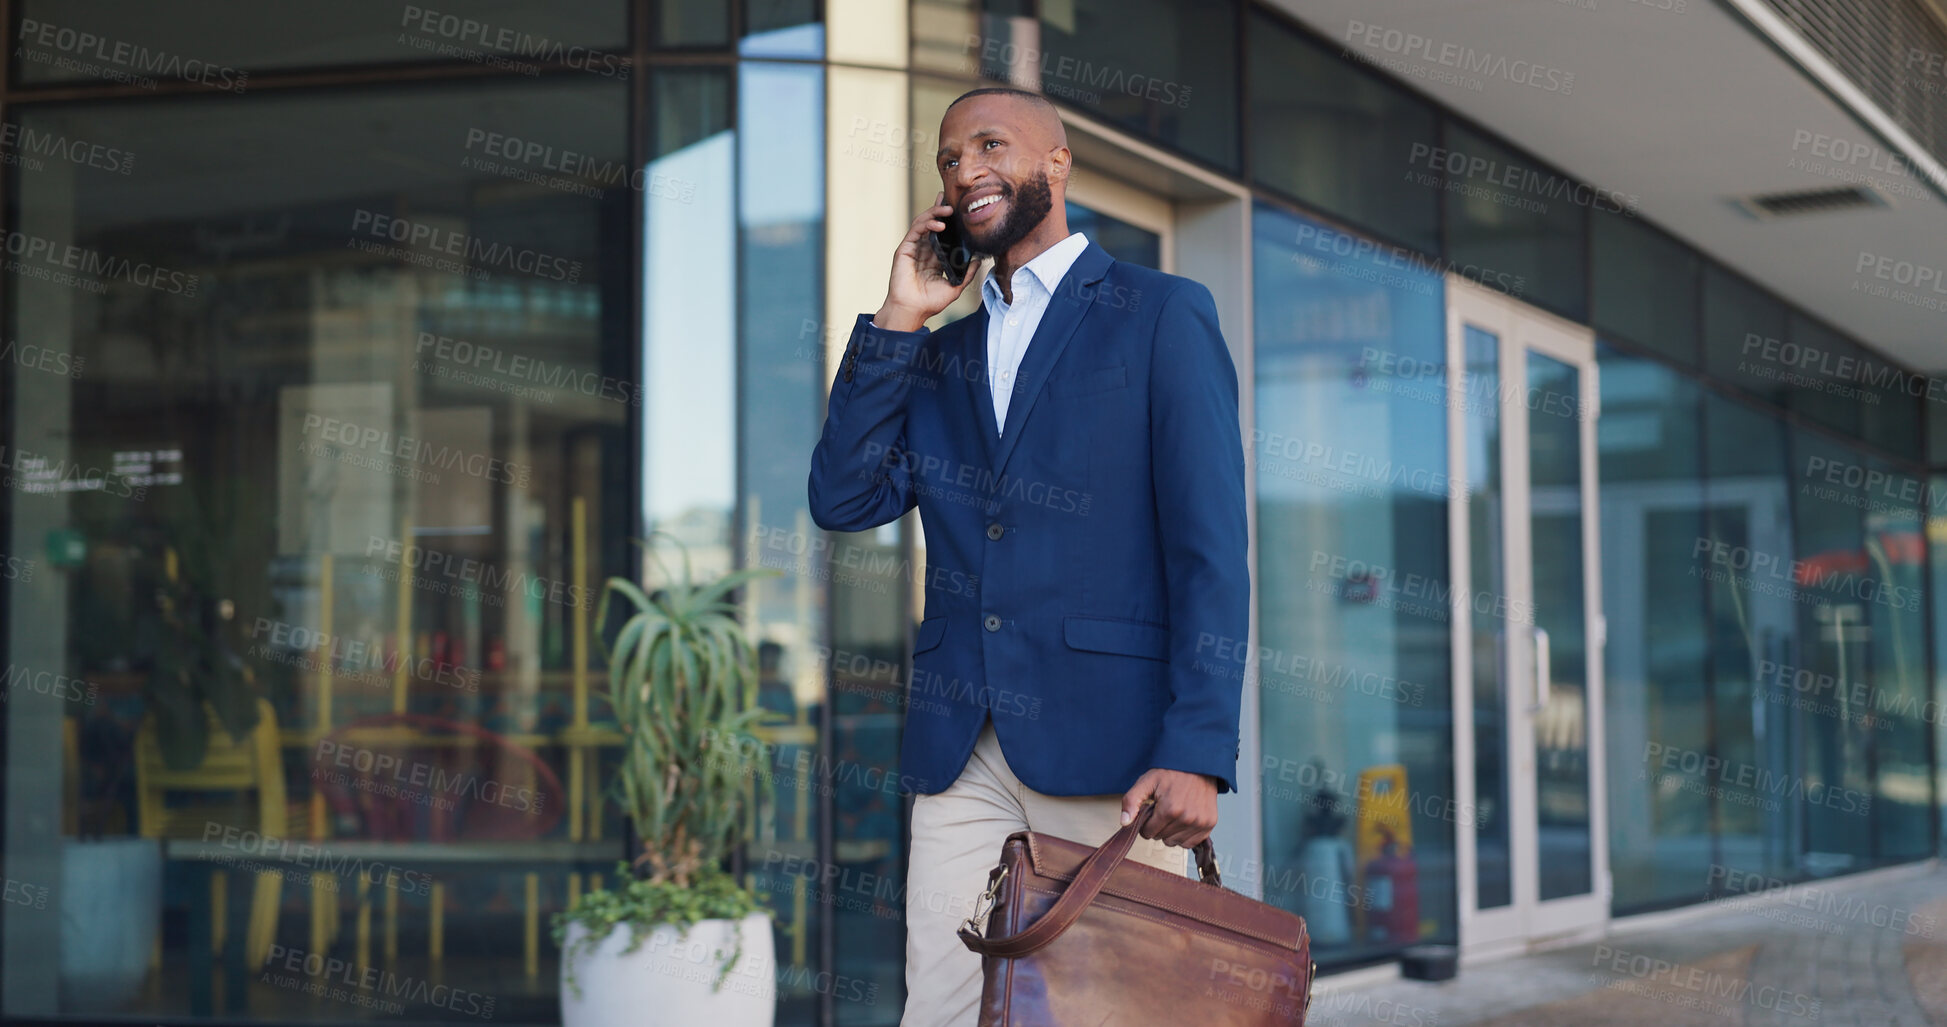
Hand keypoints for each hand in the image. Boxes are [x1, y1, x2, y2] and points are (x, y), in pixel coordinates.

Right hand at [874, 191, 984, 331]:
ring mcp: (913, 249)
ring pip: (923, 223)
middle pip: (931, 224)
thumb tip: (979, 261)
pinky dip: (927, 224)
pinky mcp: (904, 249)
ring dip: (935, 213)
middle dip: (940, 209)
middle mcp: (923, 250)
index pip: (942, 234)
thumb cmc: (930, 302)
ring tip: (948, 209)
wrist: (913, 310)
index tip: (956, 208)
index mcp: (933, 257)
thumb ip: (967, 274)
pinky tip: (939, 224)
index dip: (947, 220)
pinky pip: (915, 230)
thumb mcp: (955, 286)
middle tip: (952, 201)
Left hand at [1120, 769, 1218, 848]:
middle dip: (1158, 826)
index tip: (1152, 810)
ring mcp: (1200, 823)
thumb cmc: (1172, 772)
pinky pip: (1190, 843)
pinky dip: (1184, 835)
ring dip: (1171, 832)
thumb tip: (1125, 823)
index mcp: (1169, 809)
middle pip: (1161, 838)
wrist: (1197, 763)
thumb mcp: (1147, 781)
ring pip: (1174, 842)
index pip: (1147, 833)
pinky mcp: (1209, 824)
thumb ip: (1132, 801)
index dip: (1146, 822)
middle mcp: (1186, 819)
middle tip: (1163, 809)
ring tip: (1174, 813)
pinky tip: (1183, 820)